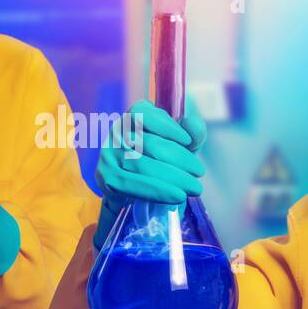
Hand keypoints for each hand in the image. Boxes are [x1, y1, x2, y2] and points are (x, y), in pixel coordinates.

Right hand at [93, 100, 206, 249]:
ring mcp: (109, 154)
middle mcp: (117, 132)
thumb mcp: (181, 147)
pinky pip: (132, 184)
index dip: (165, 125)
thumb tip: (193, 124)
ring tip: (195, 187)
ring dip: (173, 177)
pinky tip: (178, 196)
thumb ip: (192, 134)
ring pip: (142, 164)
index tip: (187, 140)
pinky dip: (157, 191)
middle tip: (199, 171)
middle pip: (149, 143)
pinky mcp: (107, 177)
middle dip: (179, 158)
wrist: (136, 194)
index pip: (142, 112)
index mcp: (133, 117)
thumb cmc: (162, 163)